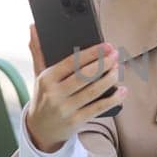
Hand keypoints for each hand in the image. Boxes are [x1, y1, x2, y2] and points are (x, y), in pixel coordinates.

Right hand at [25, 23, 126, 151]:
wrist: (40, 129)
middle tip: (116, 54)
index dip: (91, 53)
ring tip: (118, 68)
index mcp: (47, 79)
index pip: (71, 63)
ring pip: (93, 91)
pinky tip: (122, 90)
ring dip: (110, 78)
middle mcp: (55, 94)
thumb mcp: (38, 74)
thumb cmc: (43, 96)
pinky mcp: (76, 121)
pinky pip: (98, 108)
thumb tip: (34, 26)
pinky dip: (113, 99)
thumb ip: (38, 51)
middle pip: (84, 76)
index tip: (106, 46)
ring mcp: (66, 109)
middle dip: (103, 63)